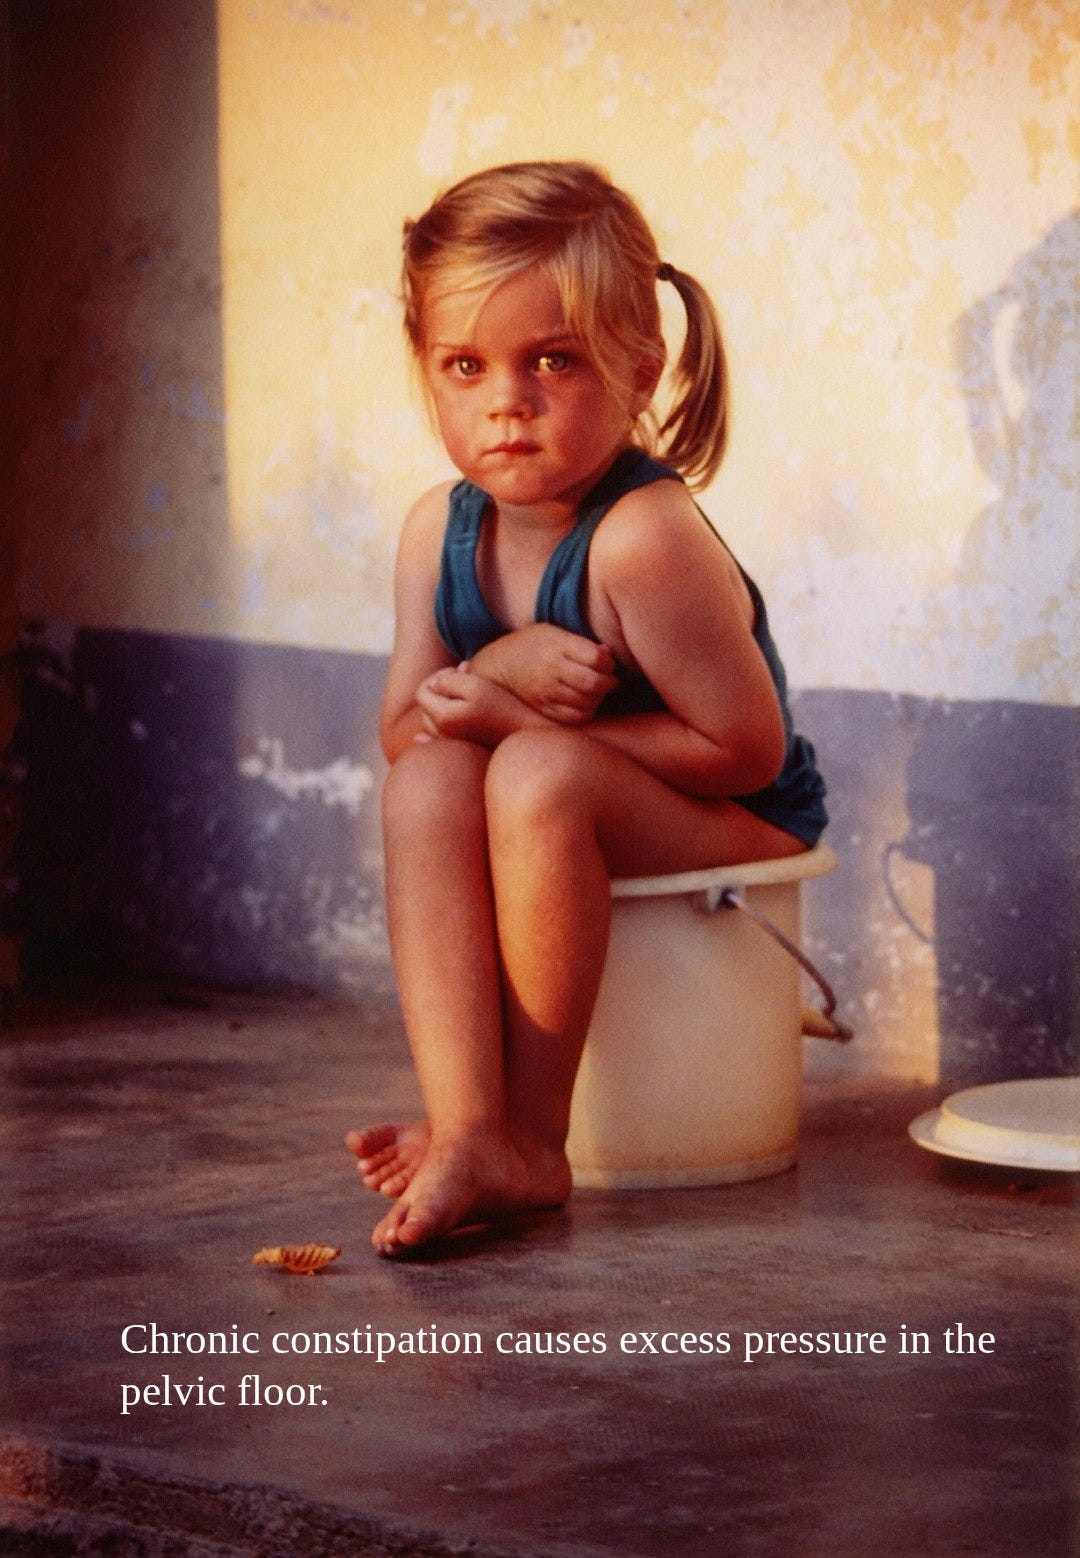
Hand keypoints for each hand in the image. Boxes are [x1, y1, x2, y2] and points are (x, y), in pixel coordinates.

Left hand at [414, 666, 532, 747]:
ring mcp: (451, 742)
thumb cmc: (501, 705)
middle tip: (466, 679)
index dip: (438, 676)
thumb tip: (433, 685)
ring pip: (432, 717)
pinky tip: (439, 723)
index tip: (460, 672)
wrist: (523, 731)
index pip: (421, 691)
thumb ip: (447, 680)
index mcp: (442, 717)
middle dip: (440, 688)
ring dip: (445, 700)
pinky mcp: (461, 745)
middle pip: (425, 705)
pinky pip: (436, 735)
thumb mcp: (474, 685)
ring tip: (467, 693)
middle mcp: (441, 733)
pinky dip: (439, 722)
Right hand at [470, 624, 618, 723]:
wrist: (499, 664)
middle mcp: (550, 669)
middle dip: (609, 682)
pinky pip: (575, 717)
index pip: (596, 657)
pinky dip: (587, 711)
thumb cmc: (533, 644)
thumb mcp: (554, 632)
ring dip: (599, 697)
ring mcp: (546, 691)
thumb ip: (581, 643)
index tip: (608, 663)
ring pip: (587, 702)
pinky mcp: (544, 708)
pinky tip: (585, 702)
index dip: (609, 662)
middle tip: (611, 680)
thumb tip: (608, 656)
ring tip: (597, 690)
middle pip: (593, 682)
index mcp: (556, 645)